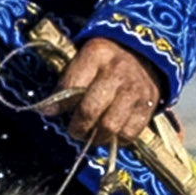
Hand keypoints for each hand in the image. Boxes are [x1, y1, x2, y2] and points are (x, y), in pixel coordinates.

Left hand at [51, 34, 167, 150]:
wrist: (143, 55)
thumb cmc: (104, 62)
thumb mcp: (84, 60)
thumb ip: (66, 83)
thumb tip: (47, 111)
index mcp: (96, 55)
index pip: (71, 85)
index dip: (58, 103)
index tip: (49, 112)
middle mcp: (117, 72)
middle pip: (90, 109)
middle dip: (78, 127)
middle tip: (75, 131)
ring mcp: (135, 90)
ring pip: (110, 126)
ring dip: (96, 137)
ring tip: (92, 135)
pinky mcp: (148, 106)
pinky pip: (130, 133)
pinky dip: (117, 140)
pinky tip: (110, 134)